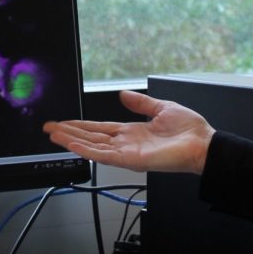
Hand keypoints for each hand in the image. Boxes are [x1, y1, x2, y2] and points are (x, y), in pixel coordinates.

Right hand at [43, 90, 214, 173]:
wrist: (203, 144)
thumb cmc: (189, 130)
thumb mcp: (161, 107)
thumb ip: (140, 102)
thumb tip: (123, 94)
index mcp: (132, 131)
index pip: (100, 128)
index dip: (81, 125)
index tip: (63, 122)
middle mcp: (126, 143)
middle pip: (91, 138)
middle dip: (69, 133)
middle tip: (49, 128)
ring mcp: (127, 152)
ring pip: (93, 147)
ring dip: (73, 141)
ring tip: (54, 135)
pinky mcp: (132, 160)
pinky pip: (105, 156)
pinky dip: (88, 151)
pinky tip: (74, 145)